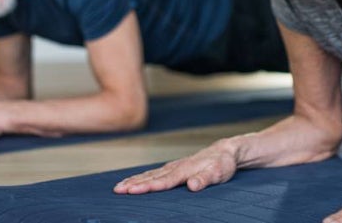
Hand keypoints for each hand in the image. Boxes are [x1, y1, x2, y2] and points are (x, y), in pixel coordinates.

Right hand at [113, 140, 237, 193]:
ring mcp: (172, 167)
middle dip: (134, 183)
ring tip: (118, 187)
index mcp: (185, 169)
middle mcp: (175, 167)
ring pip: (149, 174)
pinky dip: (140, 177)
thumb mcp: (218, 172)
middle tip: (117, 190)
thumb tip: (192, 186)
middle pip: (151, 177)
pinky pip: (153, 173)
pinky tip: (132, 181)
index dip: (149, 186)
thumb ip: (204, 179)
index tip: (134, 191)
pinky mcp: (172, 168)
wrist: (224, 151)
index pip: (164, 181)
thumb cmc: (222, 164)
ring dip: (133, 180)